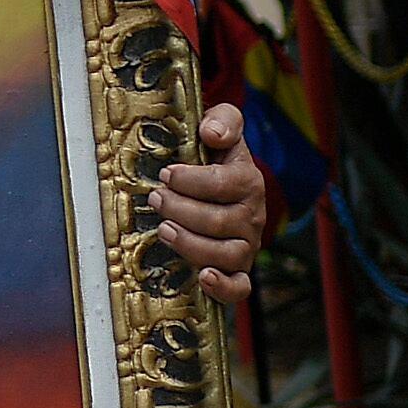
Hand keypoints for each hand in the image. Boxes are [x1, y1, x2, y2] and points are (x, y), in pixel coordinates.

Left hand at [152, 101, 267, 307]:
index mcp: (248, 181)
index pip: (226, 183)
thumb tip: (212, 132)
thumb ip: (224, 120)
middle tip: (156, 198)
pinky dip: (223, 286)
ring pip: (225, 254)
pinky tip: (203, 276)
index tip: (167, 174)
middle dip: (181, 209)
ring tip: (163, 229)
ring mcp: (246, 246)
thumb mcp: (220, 130)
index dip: (193, 180)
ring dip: (190, 243)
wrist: (219, 189)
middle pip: (219, 220)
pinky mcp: (238, 271)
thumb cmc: (214, 159)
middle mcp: (251, 216)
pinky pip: (240, 287)